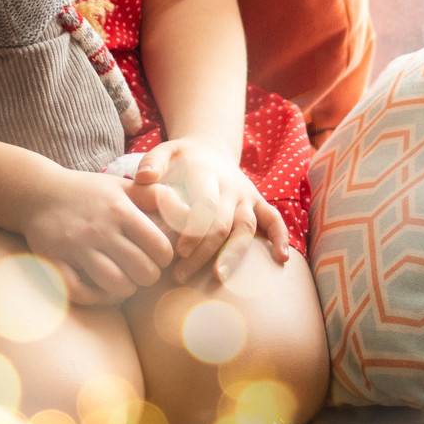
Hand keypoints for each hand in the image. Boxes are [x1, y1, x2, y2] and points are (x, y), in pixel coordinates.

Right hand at [18, 166, 174, 306]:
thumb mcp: (122, 186)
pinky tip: (102, 289)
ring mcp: (76, 247)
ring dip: (126, 290)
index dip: (165, 258)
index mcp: (120, 209)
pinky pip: (83, 293)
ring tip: (127, 282)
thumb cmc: (89, 192)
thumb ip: (156, 196)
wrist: (38, 193)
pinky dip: (97, 297)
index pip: (159, 246)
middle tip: (144, 272)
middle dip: (148, 277)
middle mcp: (100, 228)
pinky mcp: (56, 262)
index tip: (159, 257)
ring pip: (115, 285)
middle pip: (141, 270)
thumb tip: (188, 210)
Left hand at [132, 137, 290, 284]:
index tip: (177, 252)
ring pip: (246, 227)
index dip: (193, 229)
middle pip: (222, 222)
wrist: (209, 146)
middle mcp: (230, 185)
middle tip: (180, 274)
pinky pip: (273, 219)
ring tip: (218, 277)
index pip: (204, 204)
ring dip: (233, 254)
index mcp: (207, 173)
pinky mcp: (258, 202)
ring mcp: (246, 195)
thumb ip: (153, 162)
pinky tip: (281, 260)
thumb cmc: (182, 158)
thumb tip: (142, 178)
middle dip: (203, 251)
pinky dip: (281, 237)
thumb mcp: (166, 151)